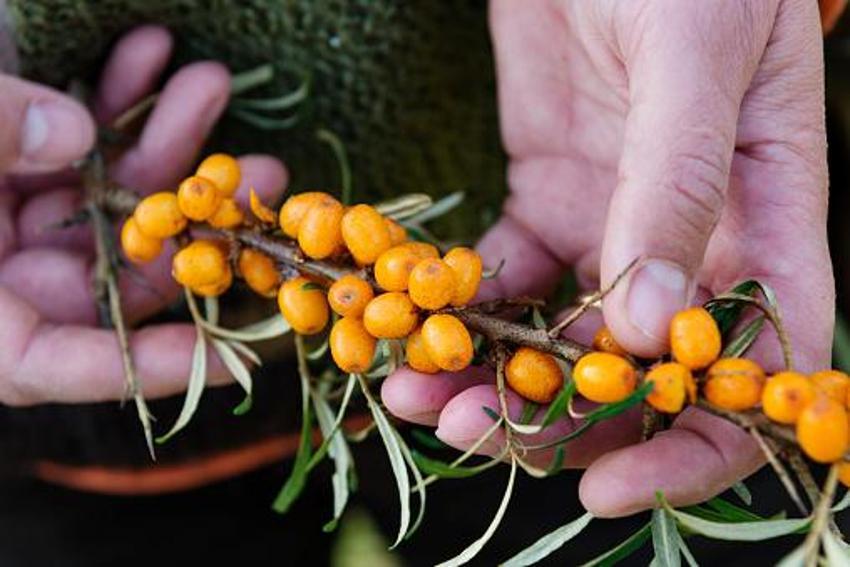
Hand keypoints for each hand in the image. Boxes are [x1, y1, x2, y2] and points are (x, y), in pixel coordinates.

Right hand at [0, 26, 286, 405]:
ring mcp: (7, 213)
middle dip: (192, 217)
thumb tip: (71, 133)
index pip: (56, 366)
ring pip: (111, 194)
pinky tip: (149, 50)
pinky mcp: (15, 156)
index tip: (238, 357)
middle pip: (115, 267)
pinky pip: (77, 137)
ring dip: (166, 138)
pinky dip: (112, 94)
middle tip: (261, 174)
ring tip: (211, 83)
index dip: (147, 368)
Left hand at [383, 0, 833, 516]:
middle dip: (556, 424)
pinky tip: (412, 320)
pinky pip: (503, 277)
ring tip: (415, 396)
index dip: (694, 445)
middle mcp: (690, 242)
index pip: (758, 367)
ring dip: (490, 378)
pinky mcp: (541, 199)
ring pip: (560, 338)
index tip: (608, 487)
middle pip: (638, 376)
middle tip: (464, 432)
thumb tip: (651, 330)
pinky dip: (459, 308)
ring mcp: (609, 226)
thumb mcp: (692, 60)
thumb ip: (677, 188)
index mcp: (766, 220)